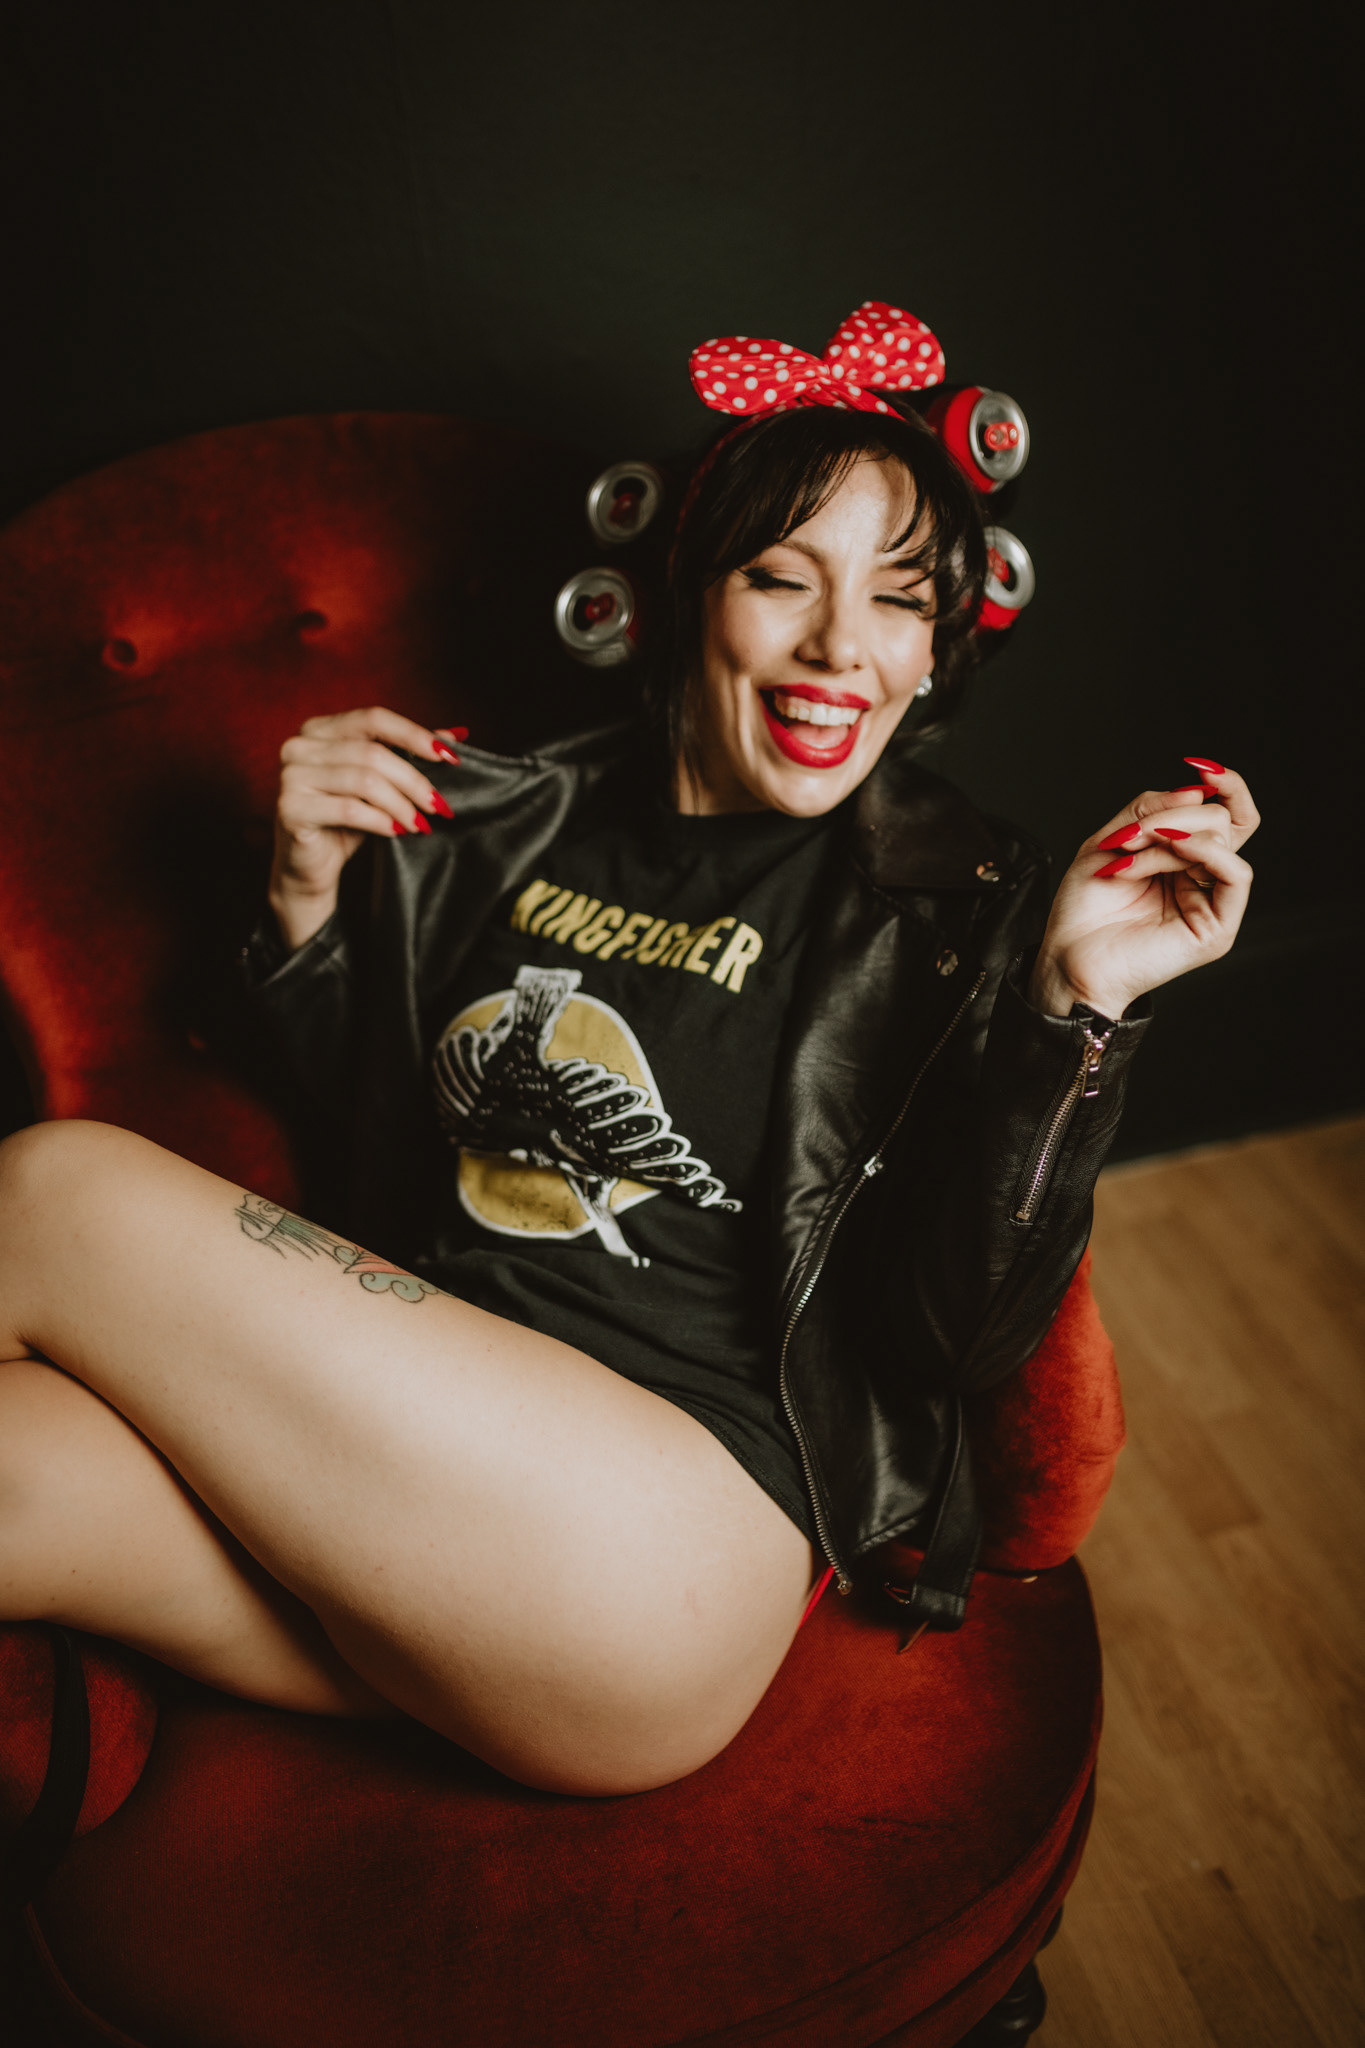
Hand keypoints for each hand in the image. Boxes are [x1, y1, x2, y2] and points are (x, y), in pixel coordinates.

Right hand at [268, 705, 464, 950]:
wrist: (310, 868)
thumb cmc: (345, 822)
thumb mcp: (380, 784)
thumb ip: (409, 754)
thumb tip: (456, 734)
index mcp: (319, 729)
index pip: (374, 719)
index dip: (414, 735)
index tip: (451, 758)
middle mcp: (299, 745)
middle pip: (372, 753)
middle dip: (413, 781)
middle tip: (439, 805)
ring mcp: (291, 775)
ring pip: (363, 780)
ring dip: (401, 804)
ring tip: (421, 824)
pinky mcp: (290, 808)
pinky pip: (348, 809)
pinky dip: (380, 821)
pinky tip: (397, 832)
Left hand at [1027, 760, 1257, 1018]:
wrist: (1067, 958)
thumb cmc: (1084, 910)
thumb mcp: (1110, 841)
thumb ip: (1149, 810)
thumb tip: (1198, 791)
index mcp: (1184, 859)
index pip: (1226, 813)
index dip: (1225, 784)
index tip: (1198, 765)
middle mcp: (1203, 878)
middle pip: (1222, 820)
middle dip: (1170, 815)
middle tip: (1126, 834)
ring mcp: (1213, 903)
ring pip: (1222, 840)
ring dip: (1169, 835)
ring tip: (1126, 853)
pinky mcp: (1217, 928)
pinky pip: (1237, 874)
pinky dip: (1204, 851)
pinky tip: (1170, 850)